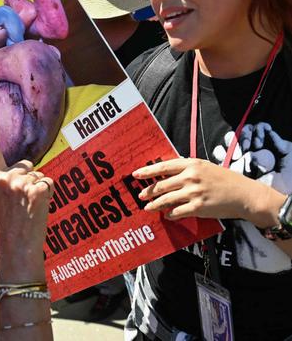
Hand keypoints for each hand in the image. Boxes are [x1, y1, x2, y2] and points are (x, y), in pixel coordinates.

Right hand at [0, 109, 53, 280]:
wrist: (17, 249)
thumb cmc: (10, 227)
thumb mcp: (1, 201)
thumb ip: (8, 182)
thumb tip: (27, 168)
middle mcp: (5, 178)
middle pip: (26, 165)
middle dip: (30, 179)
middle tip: (23, 204)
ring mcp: (21, 183)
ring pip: (40, 175)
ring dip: (40, 189)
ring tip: (30, 210)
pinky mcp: (37, 189)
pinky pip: (49, 183)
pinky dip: (49, 195)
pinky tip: (40, 209)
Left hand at [135, 157, 270, 222]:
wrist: (244, 194)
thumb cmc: (225, 179)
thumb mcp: (205, 167)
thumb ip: (187, 168)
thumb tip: (166, 173)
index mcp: (191, 164)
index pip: (163, 167)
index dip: (148, 171)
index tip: (136, 174)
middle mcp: (190, 177)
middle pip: (161, 185)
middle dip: (149, 191)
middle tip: (141, 195)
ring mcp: (194, 193)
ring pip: (166, 200)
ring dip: (155, 205)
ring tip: (148, 207)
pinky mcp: (198, 207)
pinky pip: (177, 212)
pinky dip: (170, 215)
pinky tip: (167, 215)